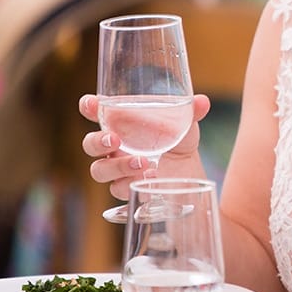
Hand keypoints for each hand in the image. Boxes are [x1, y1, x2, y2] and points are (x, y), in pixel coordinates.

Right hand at [79, 93, 210, 199]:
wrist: (190, 175)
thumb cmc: (179, 142)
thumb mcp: (187, 125)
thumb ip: (192, 112)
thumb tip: (202, 102)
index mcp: (121, 124)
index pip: (97, 112)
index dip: (89, 107)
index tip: (90, 103)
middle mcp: (115, 147)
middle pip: (90, 144)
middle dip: (97, 141)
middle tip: (114, 139)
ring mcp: (118, 169)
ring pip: (99, 170)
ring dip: (117, 166)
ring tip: (141, 162)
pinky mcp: (127, 188)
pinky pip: (118, 189)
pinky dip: (132, 183)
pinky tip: (153, 177)